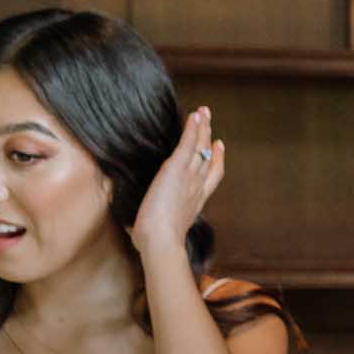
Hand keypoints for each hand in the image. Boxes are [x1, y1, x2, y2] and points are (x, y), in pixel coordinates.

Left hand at [130, 107, 223, 254]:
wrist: (161, 240)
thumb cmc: (156, 241)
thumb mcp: (158, 230)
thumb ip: (155, 223)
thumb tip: (134, 229)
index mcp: (196, 200)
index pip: (211, 175)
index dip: (216, 159)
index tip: (218, 146)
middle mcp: (197, 186)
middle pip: (207, 156)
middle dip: (209, 137)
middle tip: (209, 120)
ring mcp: (189, 176)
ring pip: (200, 147)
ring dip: (202, 127)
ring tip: (203, 111)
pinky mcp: (177, 169)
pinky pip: (188, 144)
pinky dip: (193, 128)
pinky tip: (194, 115)